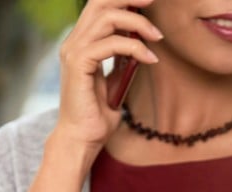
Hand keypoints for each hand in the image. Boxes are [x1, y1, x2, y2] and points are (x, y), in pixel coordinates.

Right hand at [54, 0, 162, 151]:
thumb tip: (139, 44)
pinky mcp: (78, 65)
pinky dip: (134, 47)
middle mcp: (74, 42)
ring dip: (137, 23)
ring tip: (158, 37)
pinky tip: (150, 59)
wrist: (82, 138)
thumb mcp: (115, 81)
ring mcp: (73, 52)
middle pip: (99, 2)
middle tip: (153, 2)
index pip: (99, 7)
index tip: (148, 2)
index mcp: (81, 43)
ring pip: (106, 18)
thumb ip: (122, 61)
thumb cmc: (98, 114)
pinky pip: (109, 44)